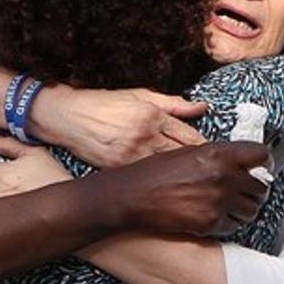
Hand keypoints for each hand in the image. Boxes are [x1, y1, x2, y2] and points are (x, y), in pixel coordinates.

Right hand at [29, 86, 206, 167]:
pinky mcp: (117, 169)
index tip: (217, 158)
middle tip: (212, 175)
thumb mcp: (139, 95)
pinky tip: (168, 188)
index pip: (190, 135)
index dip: (206, 149)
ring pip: (167, 171)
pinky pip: (145, 178)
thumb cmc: (102, 103)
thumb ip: (173, 103)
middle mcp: (144, 136)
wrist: (66, 116)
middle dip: (199, 167)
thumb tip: (202, 106)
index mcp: (153, 115)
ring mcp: (130, 155)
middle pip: (183, 156)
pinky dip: (159, 183)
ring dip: (182, 178)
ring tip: (194, 184)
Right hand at [111, 141, 271, 235]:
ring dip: (245, 208)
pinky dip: (229, 223)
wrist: (132, 196)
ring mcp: (218, 202)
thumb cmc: (155, 172)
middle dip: (254, 189)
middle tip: (246, 191)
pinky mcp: (210, 223)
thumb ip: (217, 156)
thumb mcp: (189, 152)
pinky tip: (216, 216)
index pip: (261, 155)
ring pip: (252, 210)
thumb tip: (238, 162)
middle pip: (261, 187)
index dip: (264, 161)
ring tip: (232, 206)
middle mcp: (223, 177)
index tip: (263, 166)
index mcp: (218, 153)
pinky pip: (234, 226)